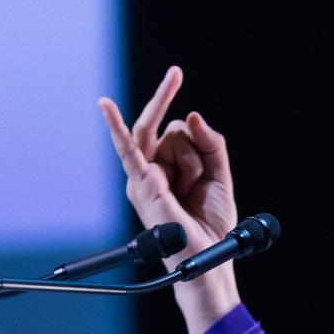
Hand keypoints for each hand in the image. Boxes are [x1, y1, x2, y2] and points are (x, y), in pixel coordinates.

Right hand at [98, 66, 240, 333]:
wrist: (210, 260)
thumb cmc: (211, 223)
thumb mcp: (218, 175)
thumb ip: (210, 143)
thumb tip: (191, 115)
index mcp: (161, 169)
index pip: (164, 127)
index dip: (167, 98)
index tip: (176, 73)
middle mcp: (146, 174)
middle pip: (155, 125)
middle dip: (163, 96)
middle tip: (176, 73)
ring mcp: (142, 182)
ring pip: (171, 140)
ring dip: (196, 161)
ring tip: (196, 190)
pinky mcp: (145, 192)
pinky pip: (136, 156)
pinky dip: (126, 136)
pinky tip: (114, 118)